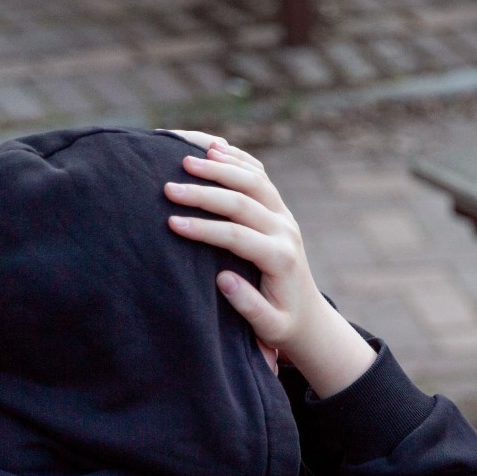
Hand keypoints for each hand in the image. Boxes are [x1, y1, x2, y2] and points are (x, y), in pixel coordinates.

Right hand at [161, 131, 374, 398]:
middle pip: (244, 200)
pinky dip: (236, 159)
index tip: (172, 223)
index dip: (205, 228)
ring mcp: (284, 215)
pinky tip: (212, 148)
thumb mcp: (269, 327)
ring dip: (219, 167)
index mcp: (280, 259)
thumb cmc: (281, 324)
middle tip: (168, 188)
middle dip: (204, 193)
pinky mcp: (280, 208)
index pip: (238, 236)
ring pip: (254, 179)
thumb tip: (222, 278)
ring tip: (185, 159)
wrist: (308, 315)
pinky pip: (260, 175)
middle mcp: (285, 231)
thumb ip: (248, 305)